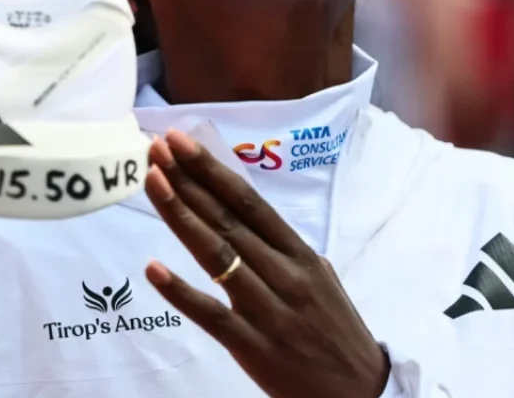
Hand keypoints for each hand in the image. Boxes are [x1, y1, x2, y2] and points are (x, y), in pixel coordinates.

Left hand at [144, 130, 389, 397]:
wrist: (360, 394)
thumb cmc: (335, 332)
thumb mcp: (319, 279)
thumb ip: (283, 249)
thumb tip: (246, 214)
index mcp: (301, 255)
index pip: (249, 202)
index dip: (212, 170)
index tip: (181, 141)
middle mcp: (285, 275)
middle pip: (228, 219)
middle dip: (189, 180)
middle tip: (156, 148)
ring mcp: (268, 310)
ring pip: (218, 255)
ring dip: (181, 216)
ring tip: (153, 182)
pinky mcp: (253, 347)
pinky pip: (211, 315)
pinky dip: (181, 291)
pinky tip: (153, 267)